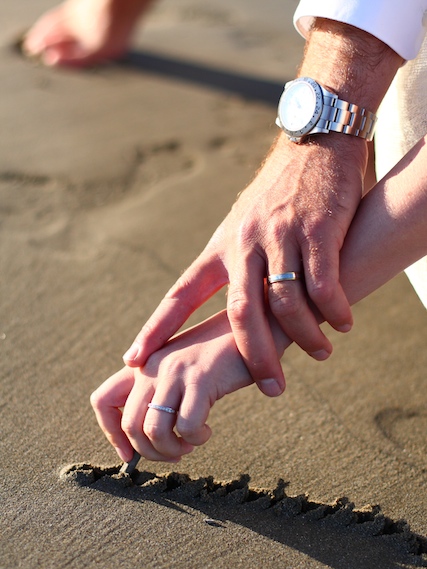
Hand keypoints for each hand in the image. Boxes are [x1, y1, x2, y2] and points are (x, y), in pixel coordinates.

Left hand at [91, 311, 255, 461]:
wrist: (255, 325)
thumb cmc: (222, 353)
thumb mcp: (182, 366)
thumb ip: (161, 389)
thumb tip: (149, 436)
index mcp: (143, 362)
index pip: (102, 400)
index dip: (111, 433)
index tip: (129, 454)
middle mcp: (152, 365)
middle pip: (128, 425)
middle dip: (147, 452)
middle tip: (172, 454)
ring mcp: (175, 370)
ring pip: (152, 430)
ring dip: (170, 450)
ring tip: (188, 445)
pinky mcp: (201, 378)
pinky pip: (186, 426)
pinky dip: (195, 439)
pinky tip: (205, 431)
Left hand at [123, 132, 366, 394]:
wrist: (313, 141)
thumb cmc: (278, 191)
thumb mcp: (243, 223)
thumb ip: (236, 262)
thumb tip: (236, 306)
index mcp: (220, 246)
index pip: (181, 294)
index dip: (156, 329)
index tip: (133, 360)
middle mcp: (243, 243)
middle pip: (239, 313)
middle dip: (254, 356)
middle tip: (270, 388)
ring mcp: (278, 235)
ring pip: (284, 302)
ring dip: (305, 335)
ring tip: (321, 353)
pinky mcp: (315, 229)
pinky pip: (322, 282)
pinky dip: (333, 309)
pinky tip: (342, 323)